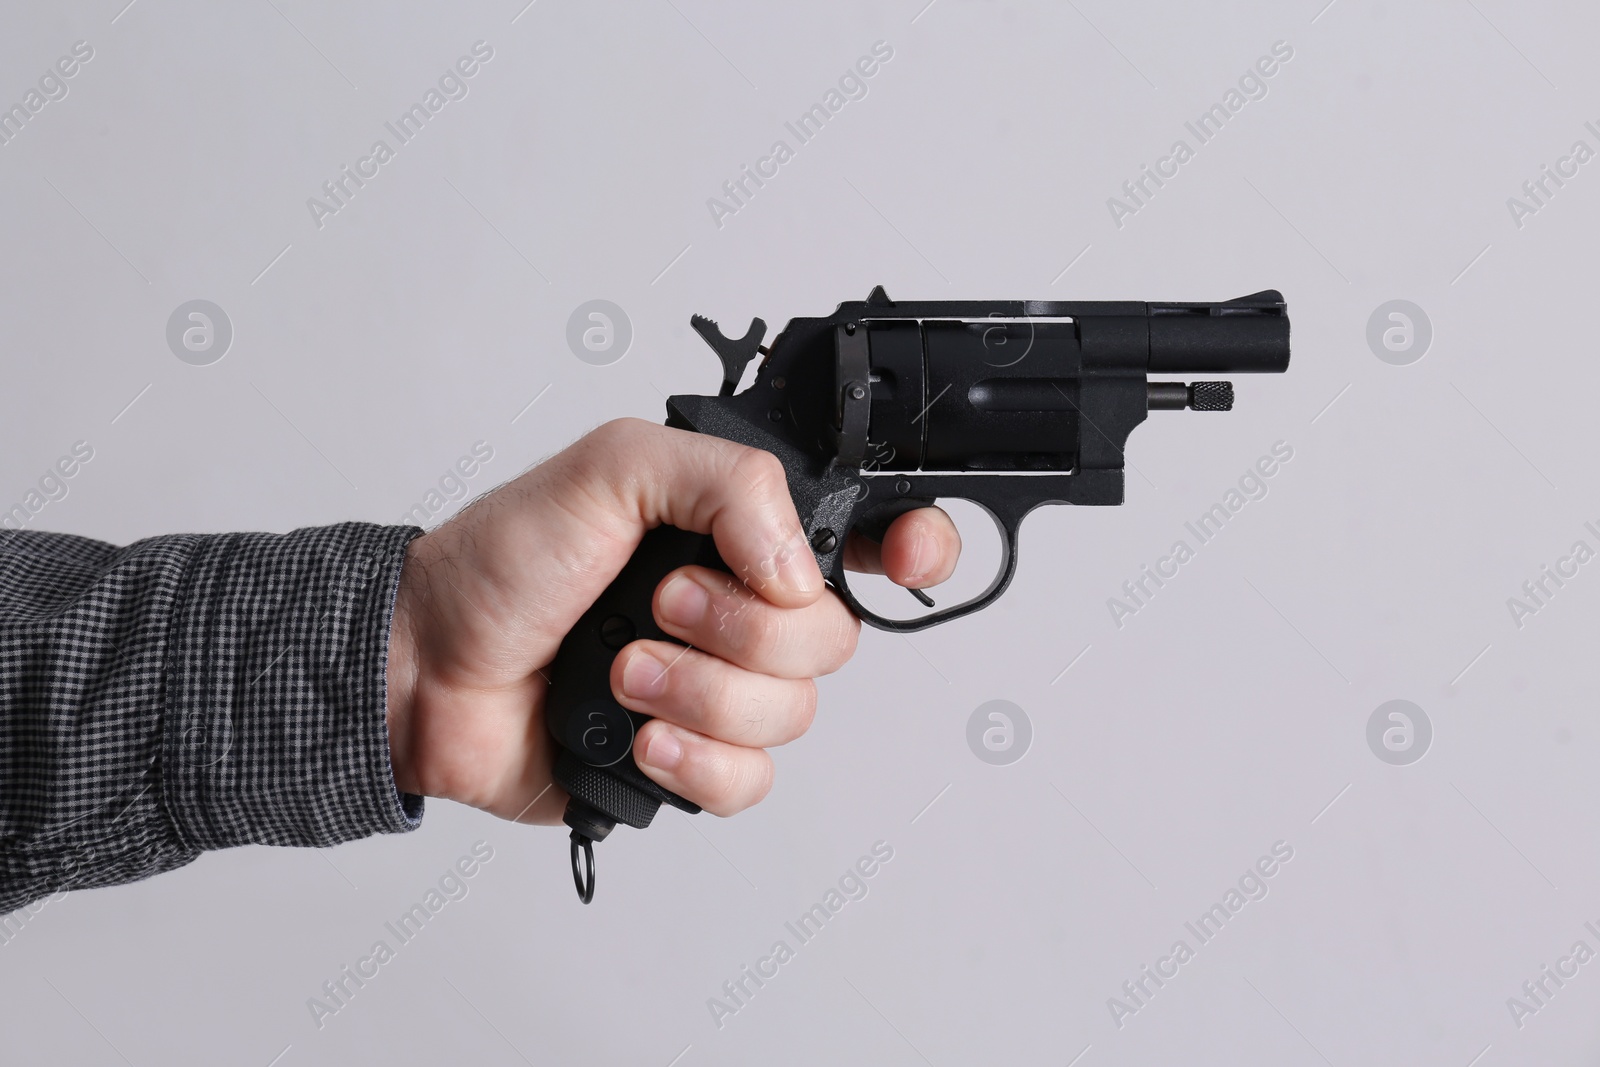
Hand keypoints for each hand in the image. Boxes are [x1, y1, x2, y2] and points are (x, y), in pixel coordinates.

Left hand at [384, 419, 960, 824]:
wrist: (426, 668)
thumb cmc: (502, 562)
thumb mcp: (610, 468)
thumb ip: (725, 482)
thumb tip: (796, 567)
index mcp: (738, 532)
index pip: (867, 536)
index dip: (913, 546)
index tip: (904, 557)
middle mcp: (741, 610)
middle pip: (834, 637)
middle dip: (742, 626)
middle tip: (658, 602)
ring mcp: (718, 690)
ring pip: (793, 714)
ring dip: (699, 690)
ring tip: (621, 667)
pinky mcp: (688, 760)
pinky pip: (750, 781)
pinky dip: (692, 759)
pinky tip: (637, 731)